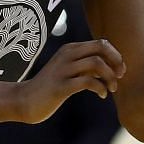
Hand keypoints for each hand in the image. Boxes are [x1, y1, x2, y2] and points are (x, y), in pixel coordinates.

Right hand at [11, 38, 125, 123]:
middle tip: (119, 77)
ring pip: (96, 63)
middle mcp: (67, 55)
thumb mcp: (69, 71)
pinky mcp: (61, 86)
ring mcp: (63, 70)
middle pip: (101, 47)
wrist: (24, 100)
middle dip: (116, 61)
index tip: (119, 72)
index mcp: (70, 50)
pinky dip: (100, 88)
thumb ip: (86, 67)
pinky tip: (102, 95)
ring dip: (110, 77)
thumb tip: (110, 67)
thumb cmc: (50, 88)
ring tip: (111, 89)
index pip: (101, 43)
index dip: (115, 56)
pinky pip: (87, 82)